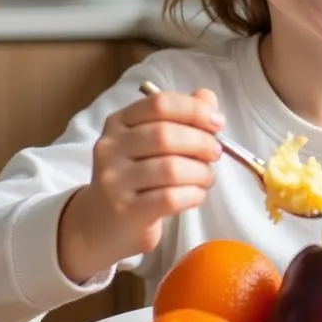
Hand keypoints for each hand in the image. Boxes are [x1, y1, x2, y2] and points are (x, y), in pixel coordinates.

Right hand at [58, 87, 223, 282]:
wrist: (103, 222)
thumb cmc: (138, 176)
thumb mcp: (153, 141)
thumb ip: (181, 116)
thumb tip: (208, 99)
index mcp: (119, 122)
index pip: (159, 104)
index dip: (194, 110)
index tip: (218, 123)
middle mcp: (111, 147)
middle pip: (165, 135)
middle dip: (201, 142)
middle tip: (216, 153)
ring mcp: (115, 180)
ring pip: (171, 168)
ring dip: (201, 172)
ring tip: (207, 178)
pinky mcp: (125, 210)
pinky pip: (170, 198)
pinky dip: (194, 194)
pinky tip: (197, 194)